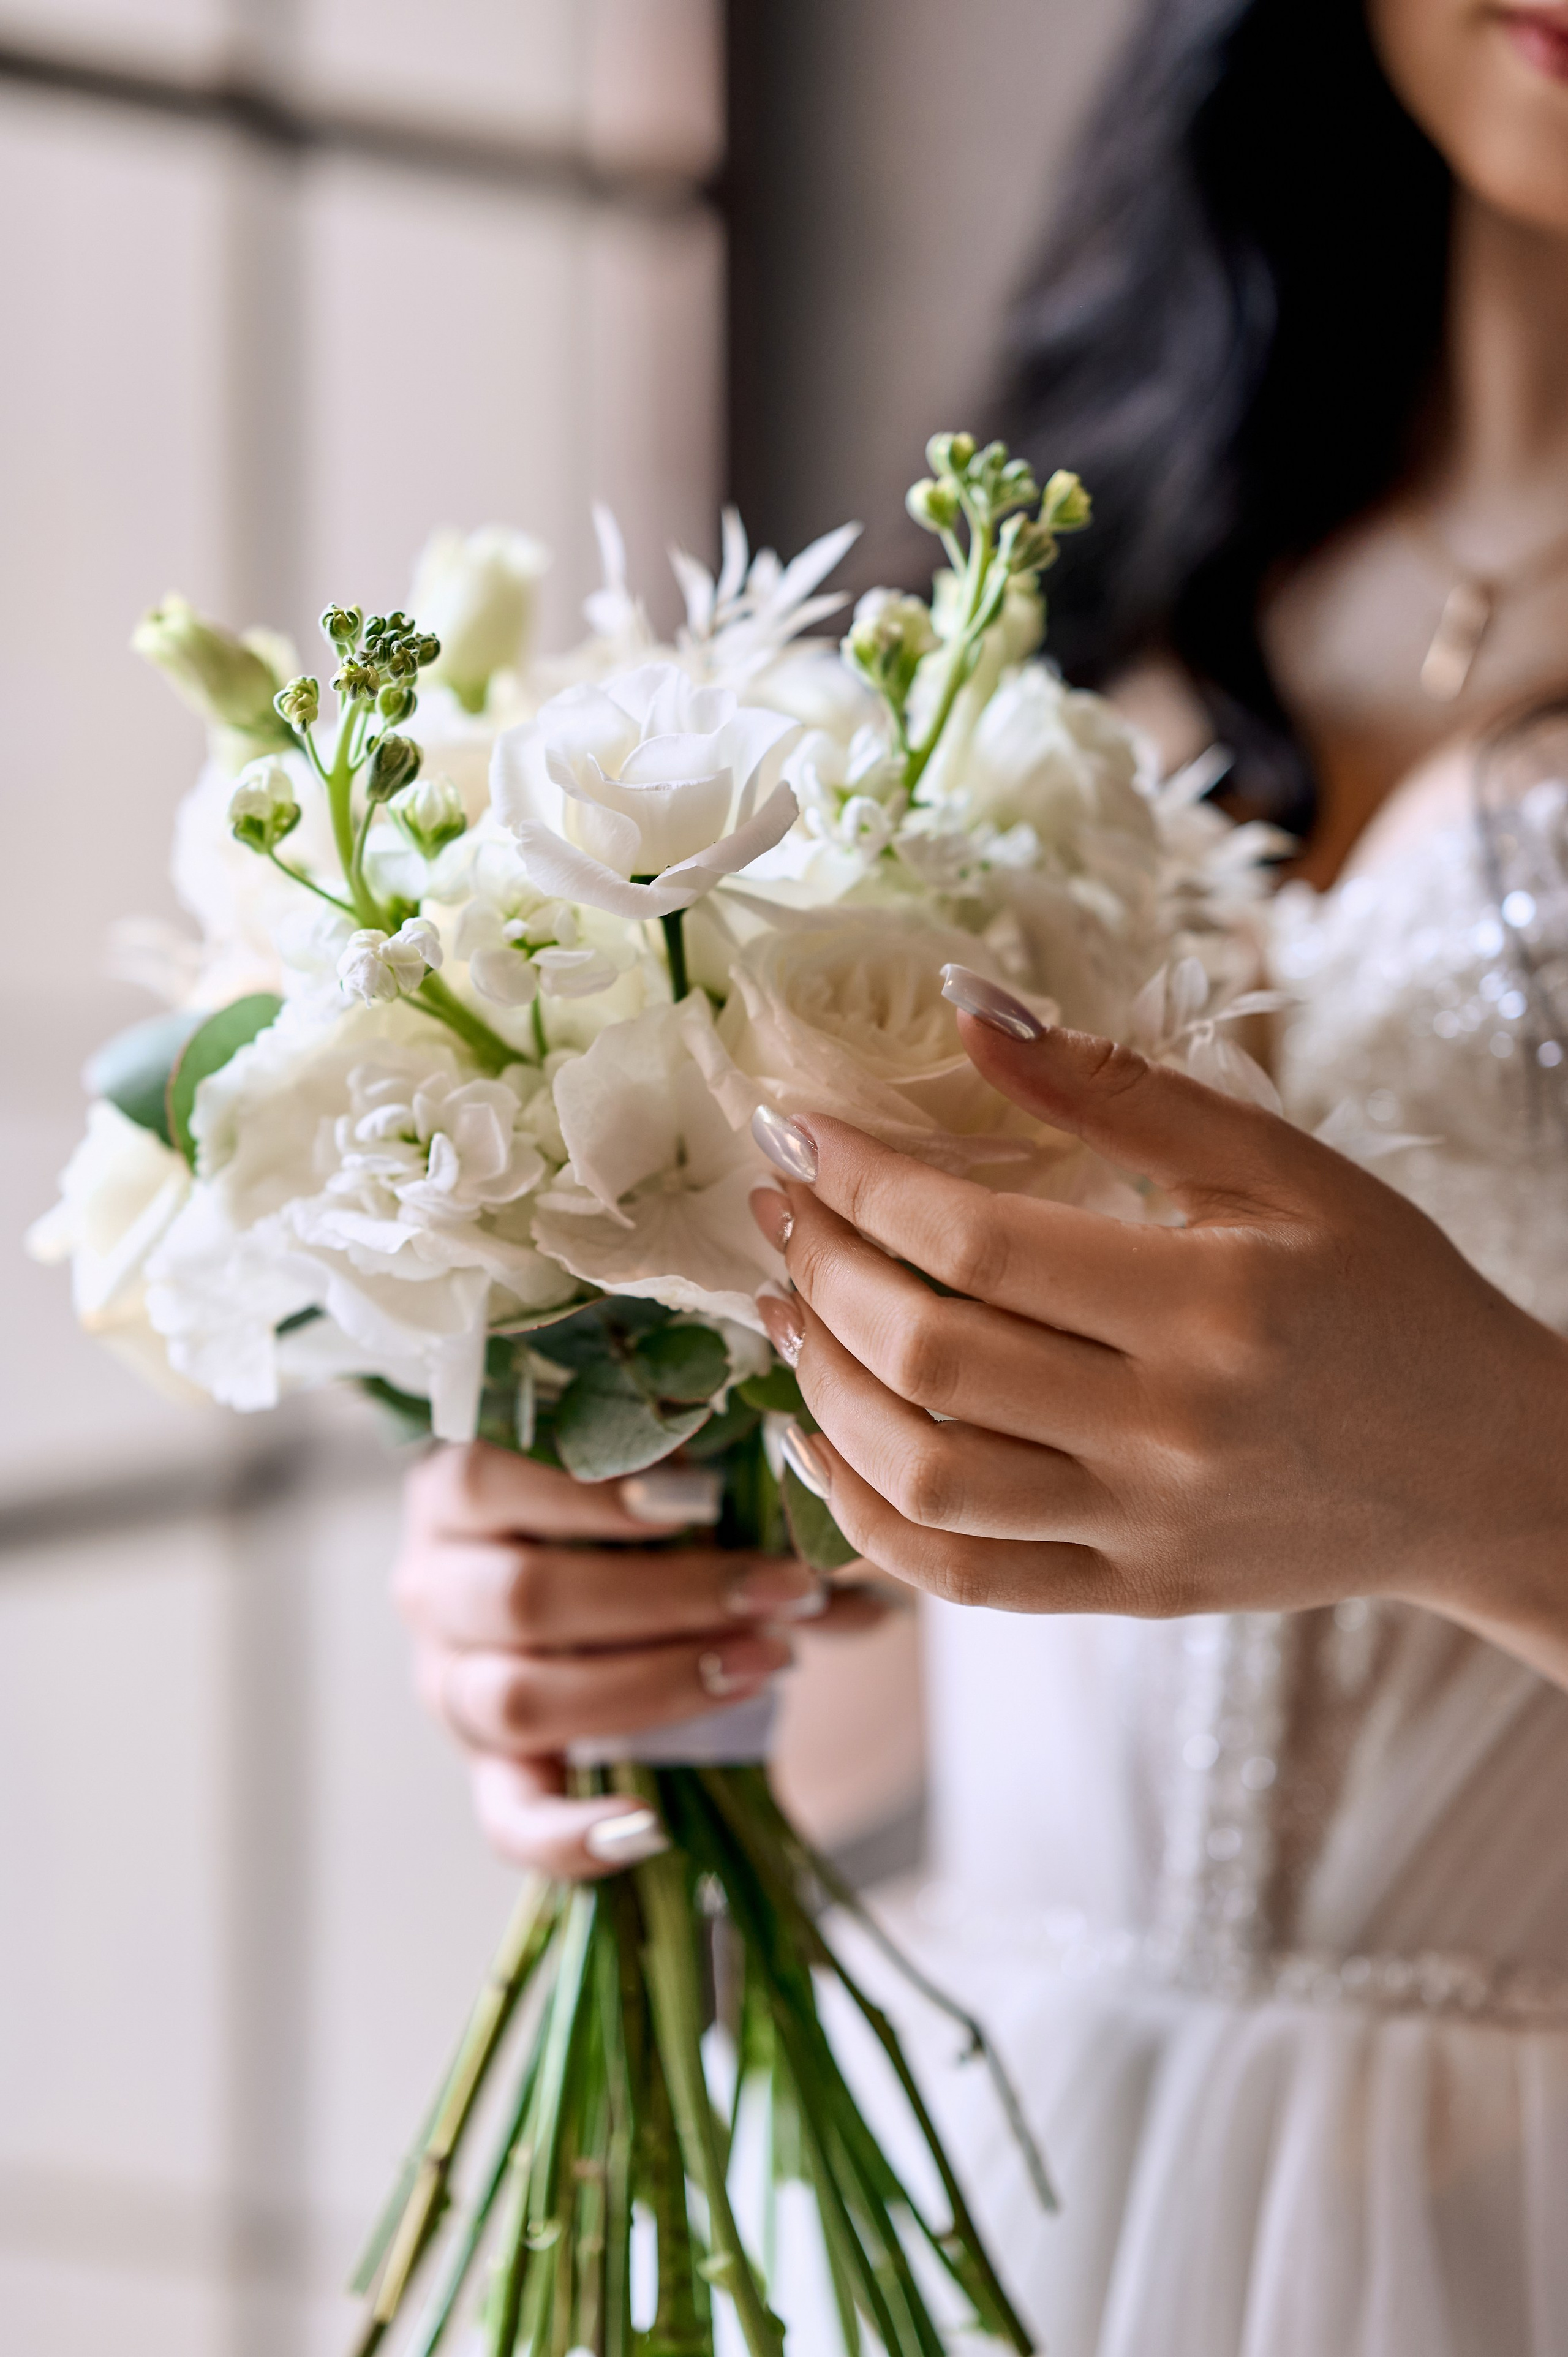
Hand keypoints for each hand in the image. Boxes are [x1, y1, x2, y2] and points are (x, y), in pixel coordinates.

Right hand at [395, 1442, 882, 1877]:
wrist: (584, 1604)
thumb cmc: (624, 1528)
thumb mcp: (666, 1498)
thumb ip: (746, 1506)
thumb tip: (869, 1567)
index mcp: (455, 1495)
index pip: (483, 1481)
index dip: (585, 1495)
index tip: (701, 1499)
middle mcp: (434, 1589)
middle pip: (523, 1597)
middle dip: (666, 1598)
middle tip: (780, 1592)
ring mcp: (451, 1686)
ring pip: (517, 1698)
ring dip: (654, 1686)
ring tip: (766, 1663)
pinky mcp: (485, 1774)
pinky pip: (508, 1822)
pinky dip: (573, 1836)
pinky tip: (650, 1828)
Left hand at [750, 976, 1567, 1677]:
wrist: (1484, 1469)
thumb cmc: (1390, 1295)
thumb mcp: (1283, 1167)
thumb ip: (1118, 1092)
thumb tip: (964, 1007)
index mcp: (1211, 1308)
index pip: (980, 1244)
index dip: (863, 1180)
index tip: (797, 1129)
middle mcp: (1169, 1433)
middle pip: (933, 1358)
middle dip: (823, 1269)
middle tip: (780, 1205)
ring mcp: (1142, 1530)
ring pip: (924, 1480)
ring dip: (822, 1385)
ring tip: (787, 1305)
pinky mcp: (1128, 1593)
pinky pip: (958, 1578)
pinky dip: (863, 1517)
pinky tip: (819, 1435)